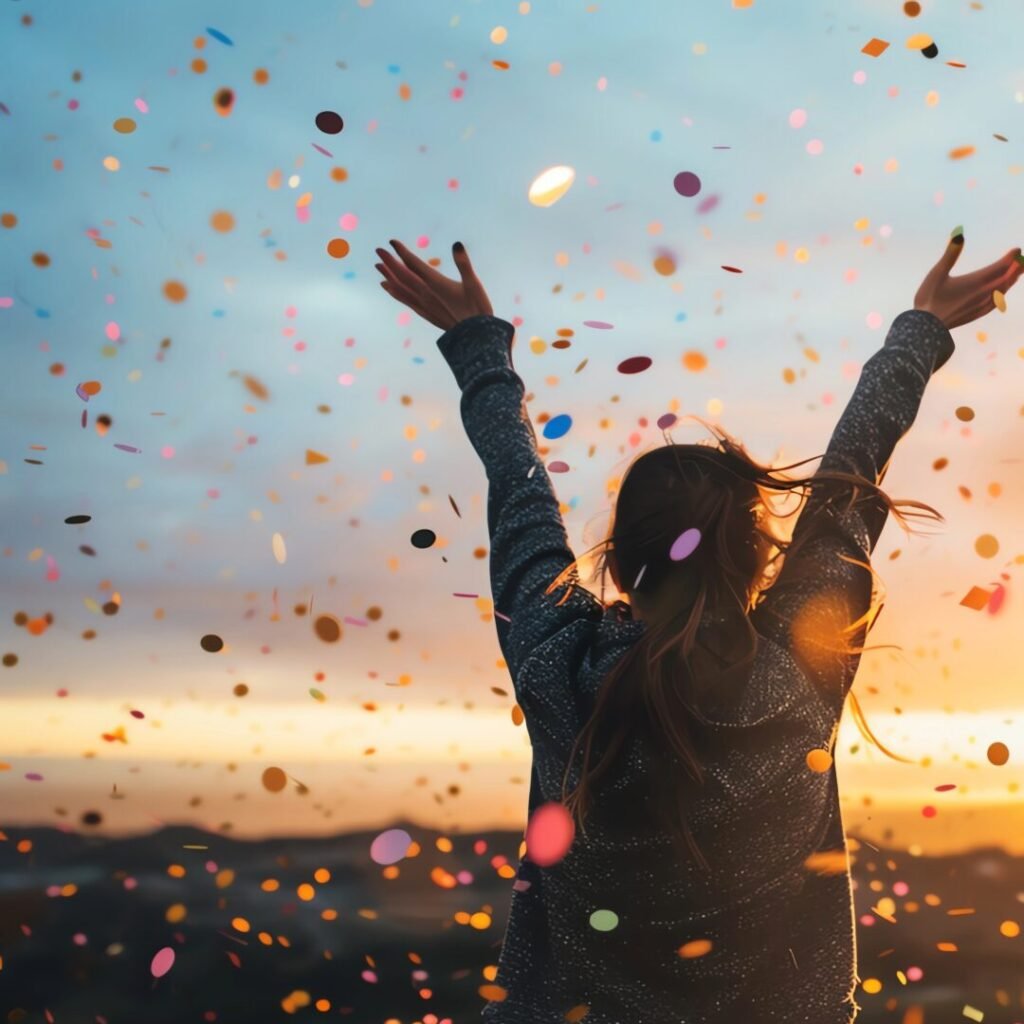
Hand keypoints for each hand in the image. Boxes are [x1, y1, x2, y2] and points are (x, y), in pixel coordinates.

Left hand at [374, 239, 493, 331]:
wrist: (474, 337)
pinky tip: (389, 288)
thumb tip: (457, 244)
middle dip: (389, 262)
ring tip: (378, 268)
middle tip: (378, 251)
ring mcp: (423, 305)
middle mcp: (425, 294)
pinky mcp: (425, 313)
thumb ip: (463, 264)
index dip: (401, 252)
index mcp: (435, 283)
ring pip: (400, 288)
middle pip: (402, 276)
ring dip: (388, 276)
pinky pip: (404, 300)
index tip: (391, 242)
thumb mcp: (473, 284)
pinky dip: (394, 291)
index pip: (413, 264)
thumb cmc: (477, 309)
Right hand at [914, 233, 1023, 329]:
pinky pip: (996, 302)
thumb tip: (959, 235)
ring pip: (1003, 290)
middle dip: (1016, 267)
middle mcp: (983, 293)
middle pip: (1006, 278)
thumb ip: (950, 254)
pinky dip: (1003, 293)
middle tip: (1022, 259)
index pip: (1000, 267)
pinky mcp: (977, 314)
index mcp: (975, 282)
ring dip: (1012, 279)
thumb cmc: (928, 298)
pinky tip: (1001, 293)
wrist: (926, 328)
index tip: (1017, 249)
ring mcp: (981, 305)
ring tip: (1017, 272)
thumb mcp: (937, 274)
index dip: (1011, 257)